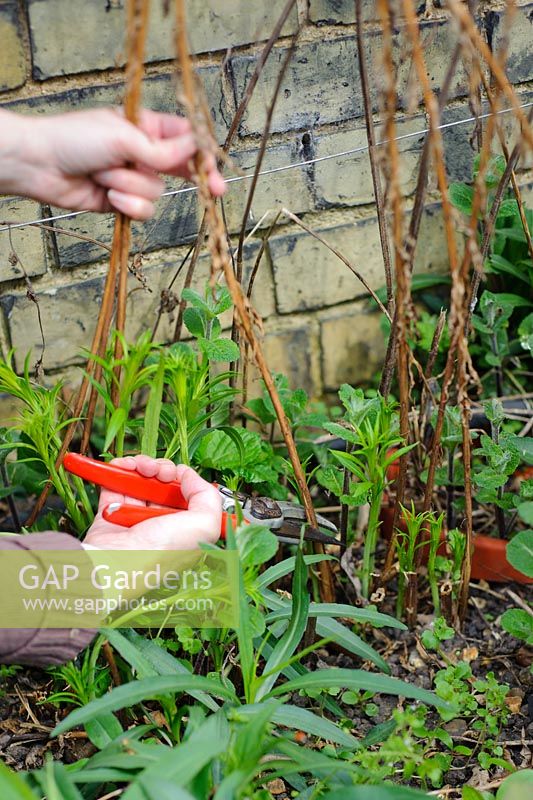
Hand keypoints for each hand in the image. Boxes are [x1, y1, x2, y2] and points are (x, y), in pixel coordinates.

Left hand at [0, 108, 224, 218]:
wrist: (41, 165)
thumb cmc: (76, 140)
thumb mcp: (124, 138)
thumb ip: (162, 150)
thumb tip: (195, 147)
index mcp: (145, 127)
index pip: (185, 139)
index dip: (203, 153)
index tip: (216, 167)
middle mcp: (143, 153)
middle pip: (181, 169)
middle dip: (196, 179)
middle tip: (217, 191)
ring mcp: (133, 179)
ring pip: (157, 192)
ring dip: (131, 186)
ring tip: (106, 176)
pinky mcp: (122, 202)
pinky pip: (142, 210)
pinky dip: (126, 204)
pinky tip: (108, 196)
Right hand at [83, 455, 221, 549]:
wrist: (114, 561)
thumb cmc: (158, 551)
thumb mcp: (203, 526)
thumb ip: (208, 497)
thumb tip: (190, 477)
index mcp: (183, 530)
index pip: (189, 497)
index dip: (187, 482)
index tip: (181, 476)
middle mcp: (160, 524)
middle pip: (166, 485)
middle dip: (165, 471)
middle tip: (162, 474)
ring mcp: (134, 517)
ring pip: (143, 480)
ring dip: (144, 466)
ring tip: (143, 469)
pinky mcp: (110, 511)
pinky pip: (116, 482)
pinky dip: (120, 469)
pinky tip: (125, 468)